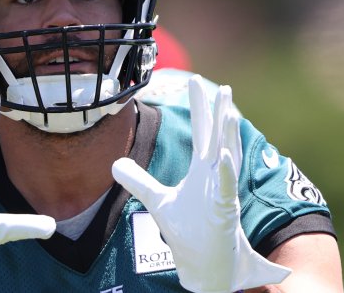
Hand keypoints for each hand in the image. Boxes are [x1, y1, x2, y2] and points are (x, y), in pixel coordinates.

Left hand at [112, 76, 290, 292]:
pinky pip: (226, 189)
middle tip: (225, 88)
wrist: (205, 263)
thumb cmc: (189, 230)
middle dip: (220, 113)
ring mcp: (222, 191)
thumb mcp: (157, 200)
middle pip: (217, 138)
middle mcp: (215, 175)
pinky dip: (227, 173)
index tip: (196, 81)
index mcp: (202, 168)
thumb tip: (114, 163)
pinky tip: (226, 157)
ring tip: (229, 112)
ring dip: (228, 136)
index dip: (199, 107)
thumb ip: (139, 180)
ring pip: (228, 158)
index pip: (201, 131)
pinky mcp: (224, 211)